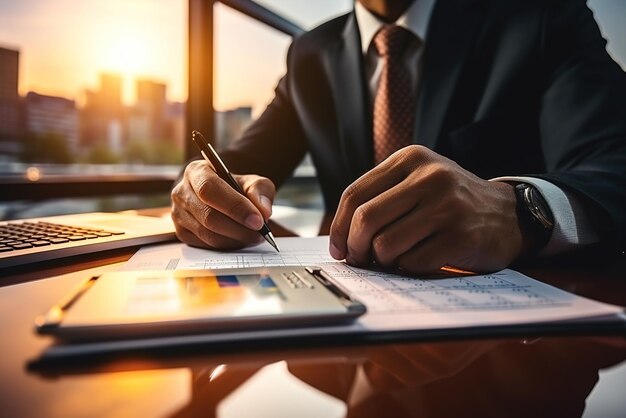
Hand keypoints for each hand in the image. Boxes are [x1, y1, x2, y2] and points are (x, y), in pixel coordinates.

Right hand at [171, 160, 274, 249]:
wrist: (222, 196)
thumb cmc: (236, 187)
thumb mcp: (252, 182)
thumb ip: (260, 191)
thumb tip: (263, 212)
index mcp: (196, 171)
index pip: (210, 189)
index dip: (235, 206)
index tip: (258, 220)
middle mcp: (181, 191)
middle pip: (208, 216)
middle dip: (239, 228)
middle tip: (260, 233)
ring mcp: (178, 214)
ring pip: (207, 234)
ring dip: (235, 239)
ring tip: (254, 236)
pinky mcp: (181, 232)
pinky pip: (205, 244)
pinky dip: (227, 245)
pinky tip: (240, 239)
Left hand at [329, 145, 523, 273]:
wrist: (509, 214)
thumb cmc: (451, 202)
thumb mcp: (418, 181)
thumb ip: (380, 198)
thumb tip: (341, 239)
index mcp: (410, 158)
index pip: (355, 195)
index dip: (338, 227)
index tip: (339, 248)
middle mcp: (429, 177)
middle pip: (365, 220)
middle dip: (356, 248)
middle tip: (361, 258)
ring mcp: (447, 206)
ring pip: (385, 245)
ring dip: (384, 260)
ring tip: (396, 257)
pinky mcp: (461, 236)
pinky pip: (412, 263)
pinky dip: (409, 268)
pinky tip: (421, 259)